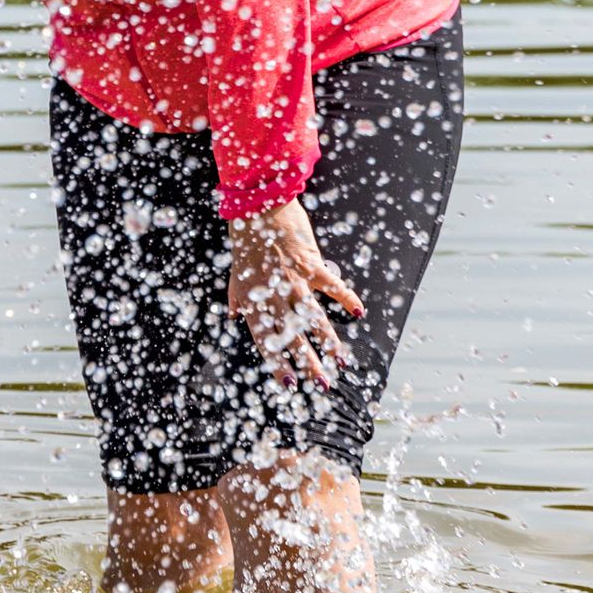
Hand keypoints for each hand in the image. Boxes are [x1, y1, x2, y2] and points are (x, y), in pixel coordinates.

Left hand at [225, 199, 364, 388]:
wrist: (258, 208)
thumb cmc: (246, 241)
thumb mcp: (236, 273)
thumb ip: (238, 298)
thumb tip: (234, 316)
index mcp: (255, 300)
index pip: (265, 339)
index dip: (276, 362)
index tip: (287, 383)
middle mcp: (274, 295)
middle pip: (292, 336)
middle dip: (307, 363)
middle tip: (320, 385)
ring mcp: (294, 280)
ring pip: (313, 318)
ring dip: (329, 342)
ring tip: (340, 362)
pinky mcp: (311, 264)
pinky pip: (332, 286)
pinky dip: (346, 298)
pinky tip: (358, 312)